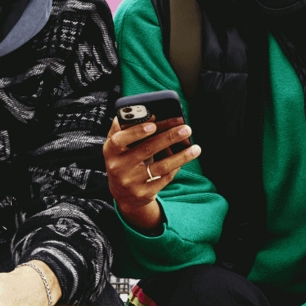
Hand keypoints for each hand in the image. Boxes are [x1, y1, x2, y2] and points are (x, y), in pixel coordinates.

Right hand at [103, 117, 200, 231]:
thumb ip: (124, 128)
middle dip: (169, 137)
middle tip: (185, 128)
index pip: (120, 140)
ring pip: (160, 167)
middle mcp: (118, 167)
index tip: (153, 124)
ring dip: (181, 156)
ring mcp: (130, 182)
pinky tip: (185, 160)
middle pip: (146, 150)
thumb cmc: (122, 159)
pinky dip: (176, 168)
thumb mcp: (116, 145)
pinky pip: (164, 179)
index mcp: (110, 151)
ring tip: (196, 148)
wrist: (123, 193)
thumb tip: (146, 113)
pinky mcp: (143, 193)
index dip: (136, 132)